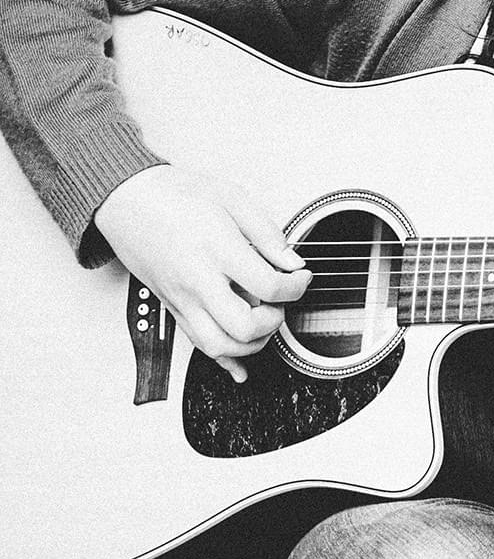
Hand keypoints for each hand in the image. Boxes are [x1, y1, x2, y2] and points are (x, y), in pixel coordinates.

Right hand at [94, 164, 310, 382]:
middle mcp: (197, 280)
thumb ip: (266, 232)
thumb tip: (291, 260)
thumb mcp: (230, 197)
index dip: (296, 287)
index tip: (301, 278)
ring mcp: (181, 298)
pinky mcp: (172, 307)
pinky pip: (198, 345)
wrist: (126, 200)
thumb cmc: (173, 193)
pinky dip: (224, 359)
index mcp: (217, 250)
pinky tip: (240, 365)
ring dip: (252, 344)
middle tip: (280, 302)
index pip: (268, 286)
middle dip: (274, 321)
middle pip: (244, 326)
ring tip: (262, 321)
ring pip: (219, 346)